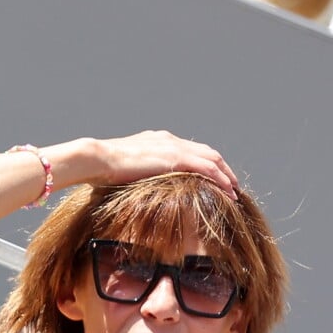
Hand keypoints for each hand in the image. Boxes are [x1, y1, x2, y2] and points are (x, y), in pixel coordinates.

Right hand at [91, 129, 238, 197]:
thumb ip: (132, 178)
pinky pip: (207, 168)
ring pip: (212, 159)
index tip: (212, 178)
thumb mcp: (122, 173)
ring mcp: (174, 147)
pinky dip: (221, 179)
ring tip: (235, 191)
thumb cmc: (100, 170)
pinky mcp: (176, 159)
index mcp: (158, 142)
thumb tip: (126, 192)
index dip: (204, 164)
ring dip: (226, 175)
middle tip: (231, 185)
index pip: (189, 151)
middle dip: (222, 169)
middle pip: (206, 152)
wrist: (97, 159)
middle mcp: (170, 140)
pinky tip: (229, 191)